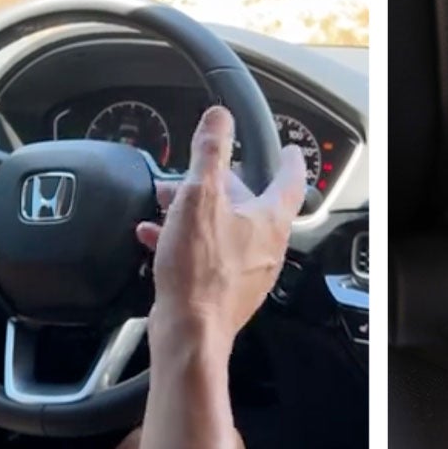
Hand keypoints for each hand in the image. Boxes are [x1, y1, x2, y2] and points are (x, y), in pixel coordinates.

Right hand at [138, 107, 310, 343]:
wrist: (189, 330)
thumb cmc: (198, 270)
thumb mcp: (199, 196)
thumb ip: (210, 153)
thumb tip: (219, 119)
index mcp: (269, 220)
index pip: (290, 180)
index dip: (289, 159)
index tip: (290, 150)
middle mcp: (266, 247)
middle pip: (249, 203)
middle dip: (218, 185)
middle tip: (197, 173)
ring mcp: (247, 271)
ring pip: (224, 228)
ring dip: (197, 213)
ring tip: (166, 205)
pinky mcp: (224, 290)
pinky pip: (209, 255)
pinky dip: (187, 241)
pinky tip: (157, 238)